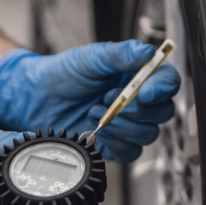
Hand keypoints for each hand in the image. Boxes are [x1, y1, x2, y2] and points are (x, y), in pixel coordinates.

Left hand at [0, 40, 180, 162]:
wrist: (37, 98)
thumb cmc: (64, 74)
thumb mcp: (91, 57)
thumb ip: (120, 54)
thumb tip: (146, 51)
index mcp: (137, 75)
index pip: (168, 82)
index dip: (162, 89)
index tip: (144, 92)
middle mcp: (137, 100)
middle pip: (162, 113)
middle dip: (134, 110)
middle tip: (107, 99)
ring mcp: (128, 124)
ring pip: (147, 135)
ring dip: (121, 125)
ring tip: (95, 111)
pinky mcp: (115, 144)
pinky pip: (131, 153)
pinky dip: (114, 143)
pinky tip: (95, 130)